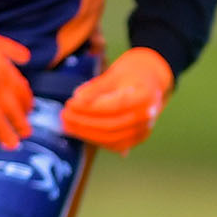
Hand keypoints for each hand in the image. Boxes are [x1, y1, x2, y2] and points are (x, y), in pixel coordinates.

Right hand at [0, 5, 33, 147]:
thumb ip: (13, 51)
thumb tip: (27, 59)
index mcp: (5, 71)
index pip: (21, 92)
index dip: (27, 103)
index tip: (29, 110)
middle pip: (12, 111)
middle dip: (21, 124)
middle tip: (26, 134)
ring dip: (4, 133)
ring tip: (11, 144)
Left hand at [61, 46, 176, 151]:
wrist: (152, 80)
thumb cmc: (132, 72)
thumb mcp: (114, 73)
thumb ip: (96, 87)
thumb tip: (77, 99)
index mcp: (145, 97)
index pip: (113, 107)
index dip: (89, 108)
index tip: (70, 104)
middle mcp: (148, 116)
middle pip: (111, 125)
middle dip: (84, 123)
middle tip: (64, 116)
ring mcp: (144, 129)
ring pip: (112, 138)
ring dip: (86, 134)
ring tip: (68, 126)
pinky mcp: (138, 138)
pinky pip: (115, 144)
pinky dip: (97, 140)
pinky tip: (81, 133)